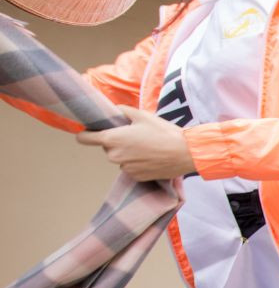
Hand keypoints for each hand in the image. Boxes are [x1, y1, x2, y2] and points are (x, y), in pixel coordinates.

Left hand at [75, 107, 194, 179]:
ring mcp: (125, 168)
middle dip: (117, 142)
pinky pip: (131, 168)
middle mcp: (114, 156)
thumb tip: (115, 111)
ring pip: (120, 158)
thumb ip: (123, 111)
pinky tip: (151, 157)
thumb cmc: (163, 132)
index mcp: (112, 139)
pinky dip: (137, 163)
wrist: (185, 153)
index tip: (92, 131)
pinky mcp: (136, 177)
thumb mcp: (143, 115)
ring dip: (128, 153)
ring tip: (147, 147)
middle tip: (135, 136)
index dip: (86, 134)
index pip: (84, 139)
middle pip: (107, 147)